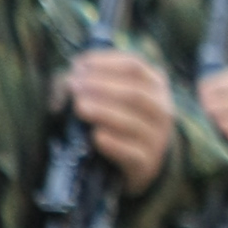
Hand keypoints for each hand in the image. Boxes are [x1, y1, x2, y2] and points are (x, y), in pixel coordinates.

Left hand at [64, 49, 176, 192]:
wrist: (135, 162)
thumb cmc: (116, 119)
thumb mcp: (109, 96)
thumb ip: (86, 84)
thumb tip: (66, 83)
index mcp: (155, 86)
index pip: (134, 66)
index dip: (105, 63)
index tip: (79, 65)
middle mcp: (162, 111)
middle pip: (135, 93)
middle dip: (101, 87)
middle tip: (74, 87)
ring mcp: (157, 138)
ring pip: (134, 122)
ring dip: (104, 112)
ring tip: (79, 107)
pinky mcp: (147, 164)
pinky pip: (132, 153)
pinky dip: (113, 144)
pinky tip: (95, 136)